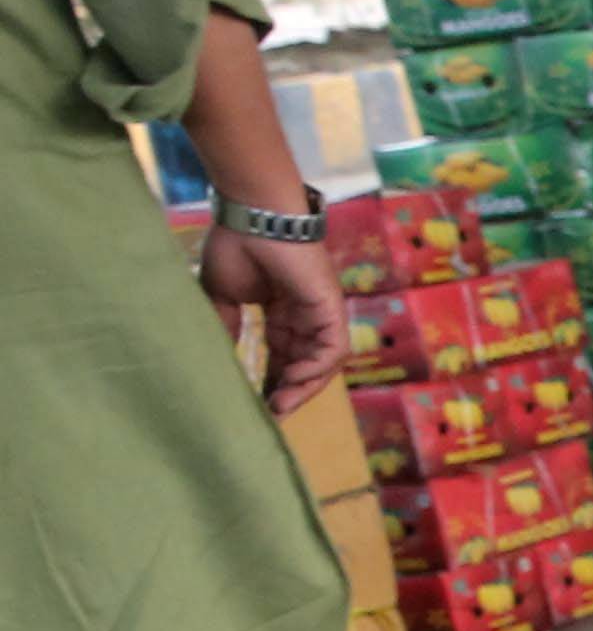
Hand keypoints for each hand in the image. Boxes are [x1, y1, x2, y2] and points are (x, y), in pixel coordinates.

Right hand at [200, 216, 341, 414]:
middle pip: (303, 365)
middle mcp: (306, 315)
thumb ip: (227, 326)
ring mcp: (321, 311)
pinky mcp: (331, 307)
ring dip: (303, 386)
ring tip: (279, 405)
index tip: (254, 404)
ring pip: (322, 362)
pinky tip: (294, 379)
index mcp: (282, 312)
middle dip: (288, 392)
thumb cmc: (237, 245)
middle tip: (269, 416)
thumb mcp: (224, 295)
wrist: (253, 215)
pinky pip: (333, 348)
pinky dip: (317, 367)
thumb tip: (220, 355)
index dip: (269, 381)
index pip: (282, 356)